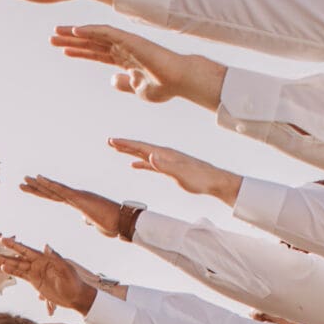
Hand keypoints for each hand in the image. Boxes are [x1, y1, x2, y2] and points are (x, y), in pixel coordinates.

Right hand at [0, 240, 96, 316]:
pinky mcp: (35, 282)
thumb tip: (46, 246)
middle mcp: (38, 263)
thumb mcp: (66, 270)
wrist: (76, 296)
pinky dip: (12, 272)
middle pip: (19, 257)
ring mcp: (36, 272)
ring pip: (18, 266)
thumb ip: (55, 257)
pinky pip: (22, 275)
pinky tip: (3, 269)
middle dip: (6, 255)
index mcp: (45, 258)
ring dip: (6, 263)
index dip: (15, 246)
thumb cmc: (73, 282)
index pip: (27, 250)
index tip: (3, 240)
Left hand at [20, 173, 127, 237]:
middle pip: (52, 192)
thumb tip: (84, 221)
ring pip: (54, 189)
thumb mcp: (96, 224)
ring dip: (38, 184)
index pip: (57, 198)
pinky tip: (39, 178)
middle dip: (36, 187)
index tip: (32, 190)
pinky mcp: (80, 198)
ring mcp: (77, 196)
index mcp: (78, 203)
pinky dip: (49, 184)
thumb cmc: (112, 224)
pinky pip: (61, 190)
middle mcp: (76, 197)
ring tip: (25, 179)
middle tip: (23, 182)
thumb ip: (89, 220)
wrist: (123, 222)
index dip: (44, 194)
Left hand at [50, 22, 199, 99]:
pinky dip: (90, 30)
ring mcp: (126, 42)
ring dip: (75, 33)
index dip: (80, 51)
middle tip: (52, 37)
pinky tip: (75, 30)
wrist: (179, 81)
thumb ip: (125, 83)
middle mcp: (123, 48)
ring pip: (95, 35)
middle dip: (72, 40)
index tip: (64, 50)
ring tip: (56, 32)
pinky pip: (106, 32)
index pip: (97, 53)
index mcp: (124, 59)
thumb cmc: (163, 86)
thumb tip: (112, 80)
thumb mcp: (139, 89)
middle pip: (92, 42)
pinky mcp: (130, 39)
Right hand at [108, 137, 239, 205]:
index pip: (142, 147)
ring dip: (130, 152)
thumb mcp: (181, 173)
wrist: (214, 181)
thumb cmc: (199, 178)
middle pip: (140, 148)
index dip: (126, 144)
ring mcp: (167, 161)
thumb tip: (150, 156)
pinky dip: (141, 163)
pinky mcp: (169, 169)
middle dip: (125, 145)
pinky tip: (135, 165)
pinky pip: (150, 164)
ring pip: (144, 155)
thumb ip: (165, 165)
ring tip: (118, 150)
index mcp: (165, 154)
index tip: (112, 141)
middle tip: (109, 142)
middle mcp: (164, 155)